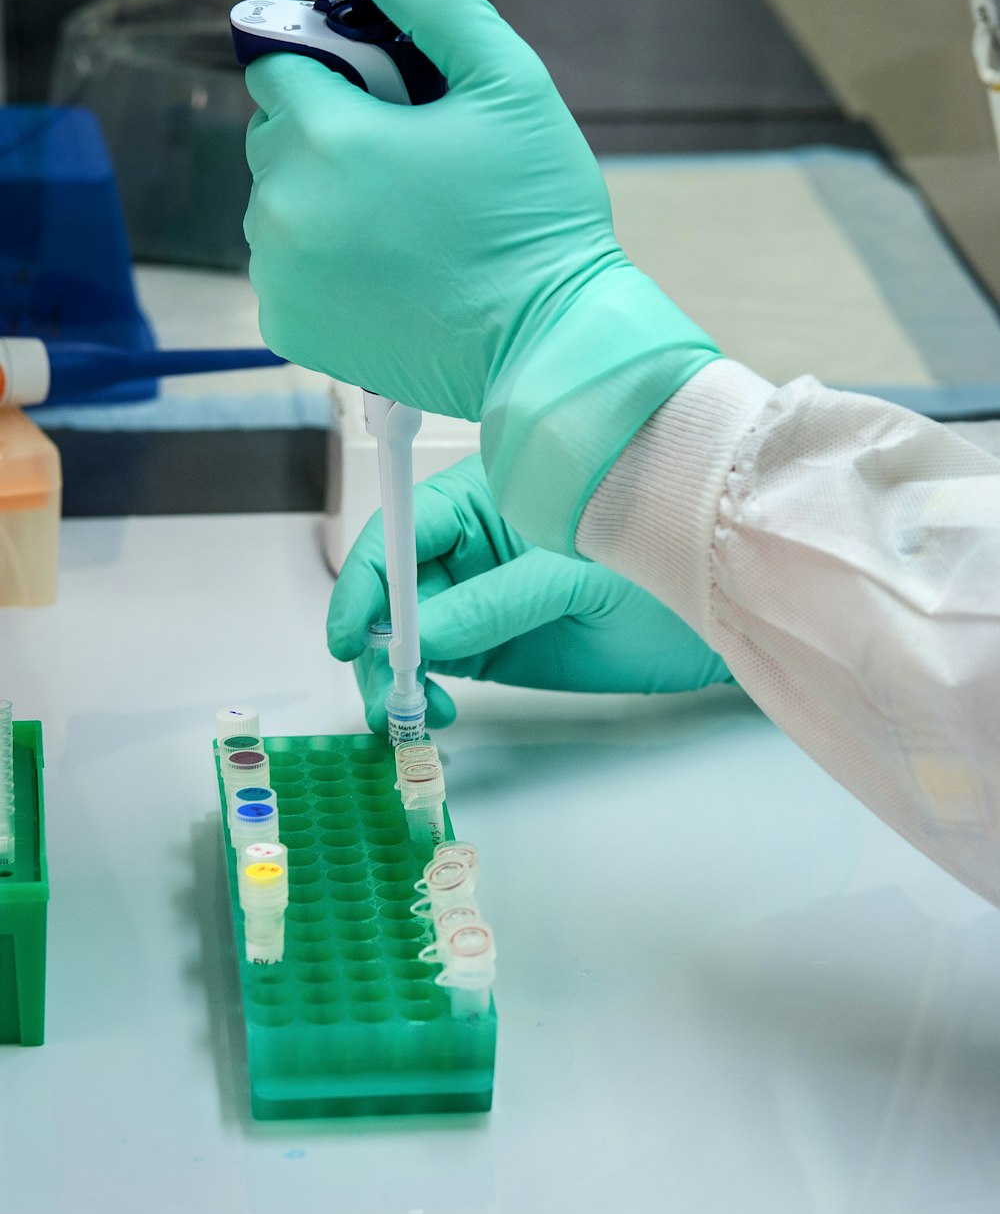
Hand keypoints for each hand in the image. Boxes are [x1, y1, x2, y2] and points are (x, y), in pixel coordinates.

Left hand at [244, 0, 718, 555]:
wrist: (544, 344)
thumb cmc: (536, 217)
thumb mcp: (511, 85)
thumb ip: (435, 1)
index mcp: (330, 136)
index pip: (278, 66)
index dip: (331, 73)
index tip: (385, 102)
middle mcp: (285, 204)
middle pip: (273, 137)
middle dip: (325, 137)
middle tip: (405, 170)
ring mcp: (280, 272)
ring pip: (275, 203)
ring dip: (319, 202)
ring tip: (399, 228)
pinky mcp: (288, 326)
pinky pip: (280, 268)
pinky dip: (317, 264)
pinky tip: (380, 274)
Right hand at [327, 456, 730, 732]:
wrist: (713, 614)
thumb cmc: (658, 560)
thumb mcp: (575, 576)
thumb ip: (497, 603)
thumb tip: (419, 637)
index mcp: (483, 500)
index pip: (401, 533)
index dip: (365, 580)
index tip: (350, 634)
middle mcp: (468, 548)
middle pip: (390, 589)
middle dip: (374, 642)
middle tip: (384, 693)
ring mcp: (476, 599)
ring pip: (404, 635)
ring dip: (391, 677)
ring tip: (410, 713)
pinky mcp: (490, 646)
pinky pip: (434, 667)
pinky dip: (419, 693)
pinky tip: (432, 713)